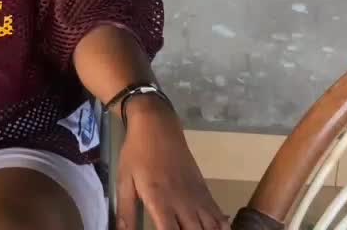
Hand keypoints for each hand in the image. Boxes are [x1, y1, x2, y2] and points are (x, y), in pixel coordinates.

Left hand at [116, 97, 228, 229]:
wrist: (158, 126)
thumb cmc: (137, 153)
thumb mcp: (124, 181)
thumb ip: (125, 212)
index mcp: (160, 201)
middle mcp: (183, 203)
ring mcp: (197, 197)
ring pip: (211, 227)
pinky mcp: (205, 191)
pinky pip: (219, 216)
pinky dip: (221, 228)